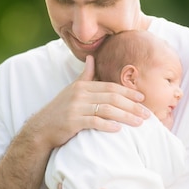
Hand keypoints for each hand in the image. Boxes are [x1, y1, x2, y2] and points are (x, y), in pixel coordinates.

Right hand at [30, 55, 149, 150]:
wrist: (41, 128)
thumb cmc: (60, 110)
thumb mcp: (72, 90)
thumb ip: (85, 76)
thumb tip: (92, 58)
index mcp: (83, 86)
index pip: (110, 87)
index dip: (128, 92)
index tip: (143, 98)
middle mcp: (80, 94)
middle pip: (112, 97)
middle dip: (132, 105)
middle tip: (147, 113)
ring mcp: (75, 108)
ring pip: (106, 109)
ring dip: (125, 116)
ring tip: (139, 123)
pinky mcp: (72, 122)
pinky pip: (94, 122)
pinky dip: (107, 125)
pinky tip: (118, 129)